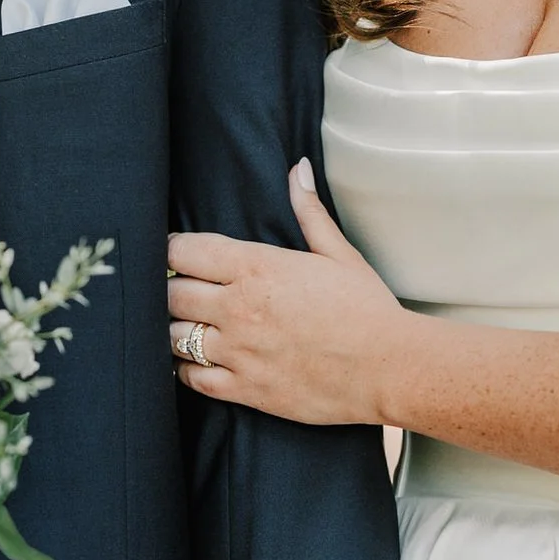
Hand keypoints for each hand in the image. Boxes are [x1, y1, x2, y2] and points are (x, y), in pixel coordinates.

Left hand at [167, 160, 411, 425]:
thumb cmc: (367, 310)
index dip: (172, 250)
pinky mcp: (245, 389)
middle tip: (181, 291)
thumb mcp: (339, 255)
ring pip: (173, 337)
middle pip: (171, 294)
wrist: (389, 368)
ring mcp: (238, 352)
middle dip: (169, 290)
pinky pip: (192, 379)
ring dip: (175, 329)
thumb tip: (298, 170)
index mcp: (257, 268)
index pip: (184, 251)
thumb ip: (309, 212)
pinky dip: (186, 370)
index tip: (177, 253)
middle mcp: (239, 308)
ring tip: (188, 326)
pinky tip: (195, 362)